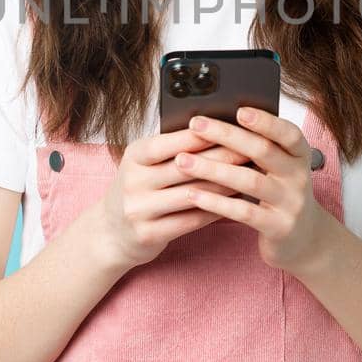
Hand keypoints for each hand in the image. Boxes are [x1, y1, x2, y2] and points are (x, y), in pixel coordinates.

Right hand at [96, 127, 254, 271]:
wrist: (110, 233)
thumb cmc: (138, 190)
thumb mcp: (144, 164)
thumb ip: (172, 150)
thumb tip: (216, 131)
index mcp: (133, 156)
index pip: (169, 142)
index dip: (200, 136)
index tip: (231, 128)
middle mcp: (132, 181)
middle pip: (184, 168)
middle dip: (221, 158)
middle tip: (250, 152)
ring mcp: (138, 209)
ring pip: (191, 195)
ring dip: (223, 186)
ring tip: (248, 177)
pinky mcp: (148, 234)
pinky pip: (190, 221)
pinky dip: (215, 211)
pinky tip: (235, 204)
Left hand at [173, 107, 332, 278]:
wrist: (304, 239)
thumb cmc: (280, 194)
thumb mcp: (279, 168)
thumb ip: (259, 148)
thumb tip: (216, 122)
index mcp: (300, 156)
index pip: (289, 133)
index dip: (266, 121)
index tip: (239, 110)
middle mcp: (299, 176)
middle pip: (263, 151)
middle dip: (226, 135)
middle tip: (196, 124)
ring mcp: (290, 203)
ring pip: (249, 181)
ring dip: (213, 168)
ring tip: (183, 161)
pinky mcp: (278, 227)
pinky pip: (244, 212)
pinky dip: (216, 202)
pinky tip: (193, 194)